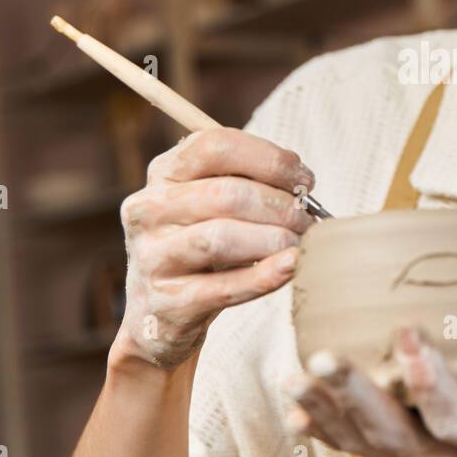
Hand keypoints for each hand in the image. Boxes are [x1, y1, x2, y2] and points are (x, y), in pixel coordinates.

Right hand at [112, 127, 316, 371]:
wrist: (162, 311)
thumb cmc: (201, 242)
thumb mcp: (212, 202)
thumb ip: (249, 181)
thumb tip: (302, 184)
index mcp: (163, 172)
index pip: (215, 146)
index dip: (270, 159)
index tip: (305, 179)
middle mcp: (148, 209)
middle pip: (226, 194)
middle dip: (280, 206)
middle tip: (307, 220)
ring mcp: (152, 257)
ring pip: (221, 238)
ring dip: (274, 239)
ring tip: (298, 244)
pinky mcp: (167, 303)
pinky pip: (224, 287)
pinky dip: (266, 276)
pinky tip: (291, 265)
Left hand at [285, 323, 456, 456]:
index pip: (455, 417)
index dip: (429, 381)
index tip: (408, 333)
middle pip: (393, 431)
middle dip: (356, 395)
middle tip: (325, 356)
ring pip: (360, 438)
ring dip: (326, 405)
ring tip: (296, 372)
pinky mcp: (384, 456)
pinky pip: (345, 444)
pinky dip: (318, 426)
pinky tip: (294, 402)